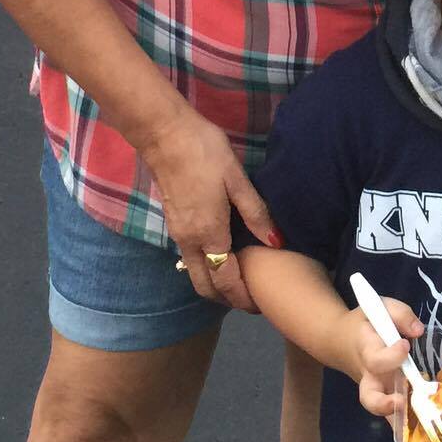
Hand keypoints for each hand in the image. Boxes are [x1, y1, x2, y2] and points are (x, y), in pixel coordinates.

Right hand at [139, 105, 279, 312]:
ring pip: (195, 274)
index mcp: (209, 233)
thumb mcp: (237, 179)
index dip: (242, 298)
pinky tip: (223, 258)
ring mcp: (178, 234)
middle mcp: (190, 241)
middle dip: (227, 299)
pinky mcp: (173, 224)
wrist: (164, 135)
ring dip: (215, 286)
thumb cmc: (205, 153)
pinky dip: (205, 269)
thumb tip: (276, 242)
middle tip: (251, 301)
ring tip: (241, 282)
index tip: (260, 306)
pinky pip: (190, 259)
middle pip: (205, 287)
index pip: (225, 281)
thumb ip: (256, 213)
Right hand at [349, 295, 421, 424]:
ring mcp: (377, 389)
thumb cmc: (365, 323)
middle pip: (369, 397)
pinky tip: (425, 427)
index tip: (405, 345)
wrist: (341, 340)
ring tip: (418, 424)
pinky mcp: (384, 395)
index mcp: (366, 350)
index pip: (375, 359)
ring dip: (397, 419)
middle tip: (399, 401)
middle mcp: (369, 375)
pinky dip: (405, 423)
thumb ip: (400, 314)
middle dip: (382, 403)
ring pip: (381, 411)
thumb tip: (418, 331)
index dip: (391, 356)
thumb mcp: (379, 307)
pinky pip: (393, 413)